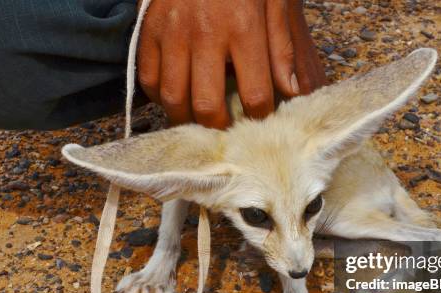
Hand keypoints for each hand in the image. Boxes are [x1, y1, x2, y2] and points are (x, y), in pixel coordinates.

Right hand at [136, 0, 325, 127]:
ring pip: (173, 98)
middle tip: (226, 131)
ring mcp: (172, 32)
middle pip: (207, 105)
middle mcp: (205, 34)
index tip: (259, 121)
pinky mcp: (149, 29)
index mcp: (243, 28)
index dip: (259, 116)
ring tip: (199, 123)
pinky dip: (160, 97)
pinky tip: (176, 97)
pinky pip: (148, 78)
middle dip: (219, 128)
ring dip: (186, 120)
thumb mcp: (273, 0)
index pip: (254, 94)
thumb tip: (291, 90)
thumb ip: (282, 46)